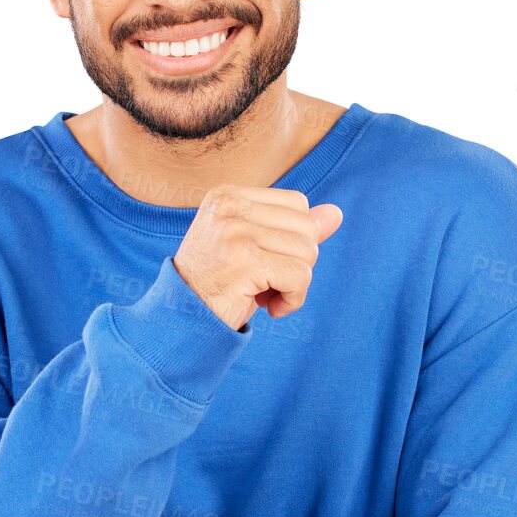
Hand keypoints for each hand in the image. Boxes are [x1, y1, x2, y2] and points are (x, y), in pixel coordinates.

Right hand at [174, 185, 342, 331]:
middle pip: (307, 226)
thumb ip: (292, 229)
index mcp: (227, 195)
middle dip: (296, 262)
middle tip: (263, 282)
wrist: (180, 322)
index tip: (262, 263)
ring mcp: (235, 232)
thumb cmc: (217, 286)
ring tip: (262, 294)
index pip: (297, 204)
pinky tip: (268, 308)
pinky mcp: (245, 260)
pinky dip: (292, 300)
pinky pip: (301, 277)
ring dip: (293, 284)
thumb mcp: (254, 249)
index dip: (292, 240)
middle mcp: (229, 207)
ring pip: (308, 251)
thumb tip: (336, 213)